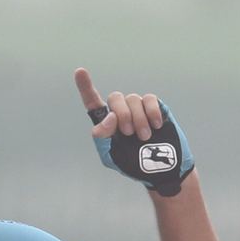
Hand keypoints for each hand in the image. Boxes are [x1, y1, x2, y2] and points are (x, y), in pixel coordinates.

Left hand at [75, 68, 194, 196]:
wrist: (160, 169)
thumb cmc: (132, 163)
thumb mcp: (110, 155)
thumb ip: (103, 136)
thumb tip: (110, 115)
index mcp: (106, 123)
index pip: (92, 102)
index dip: (85, 86)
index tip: (80, 71)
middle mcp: (120, 112)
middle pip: (115, 97)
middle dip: (122, 115)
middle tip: (129, 134)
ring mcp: (138, 108)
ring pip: (133, 98)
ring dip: (138, 118)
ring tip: (144, 136)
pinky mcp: (155, 107)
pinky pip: (149, 99)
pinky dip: (152, 112)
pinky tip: (156, 126)